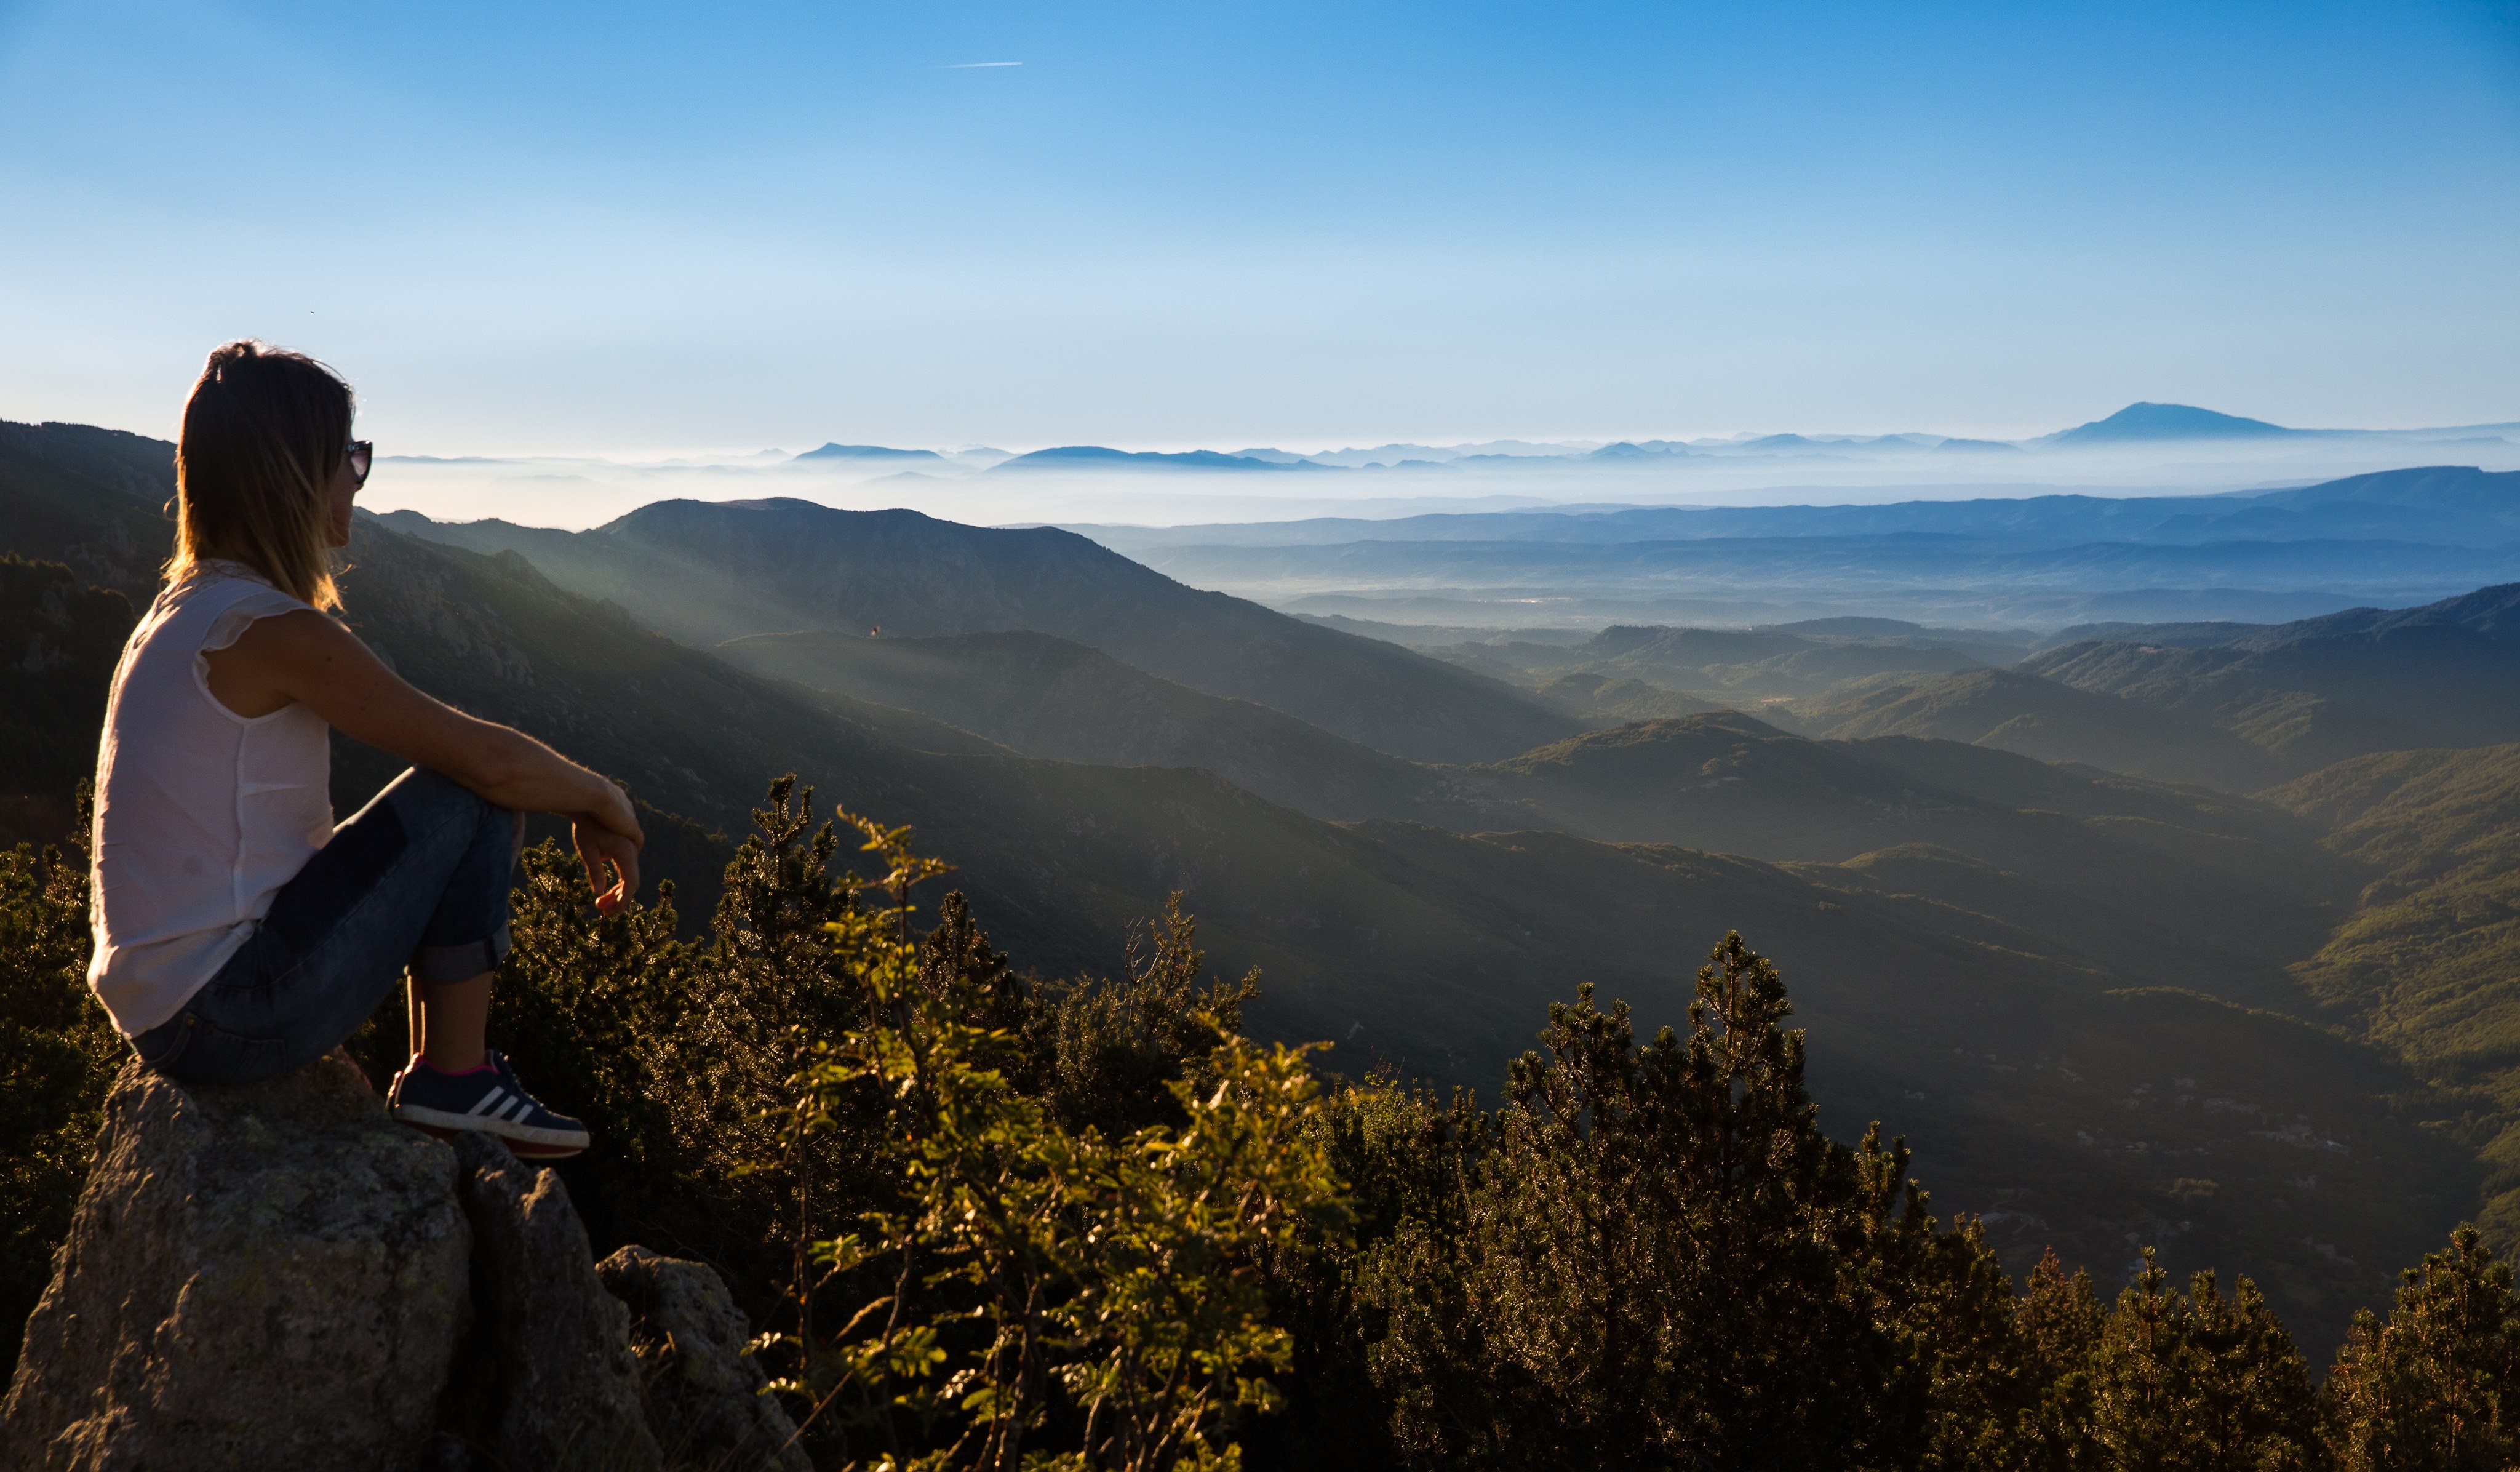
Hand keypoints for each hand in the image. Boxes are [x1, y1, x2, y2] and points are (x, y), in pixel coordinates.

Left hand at [572, 796, 643, 913]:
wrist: (590, 801)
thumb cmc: (586, 826)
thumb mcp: (586, 850)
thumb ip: (594, 871)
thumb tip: (599, 892)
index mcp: (625, 852)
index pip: (630, 883)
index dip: (623, 900)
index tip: (613, 912)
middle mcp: (632, 850)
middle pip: (631, 881)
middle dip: (618, 898)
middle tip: (603, 910)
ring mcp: (631, 846)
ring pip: (629, 874)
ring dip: (617, 889)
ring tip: (600, 901)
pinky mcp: (626, 844)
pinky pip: (626, 865)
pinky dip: (618, 877)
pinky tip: (605, 882)